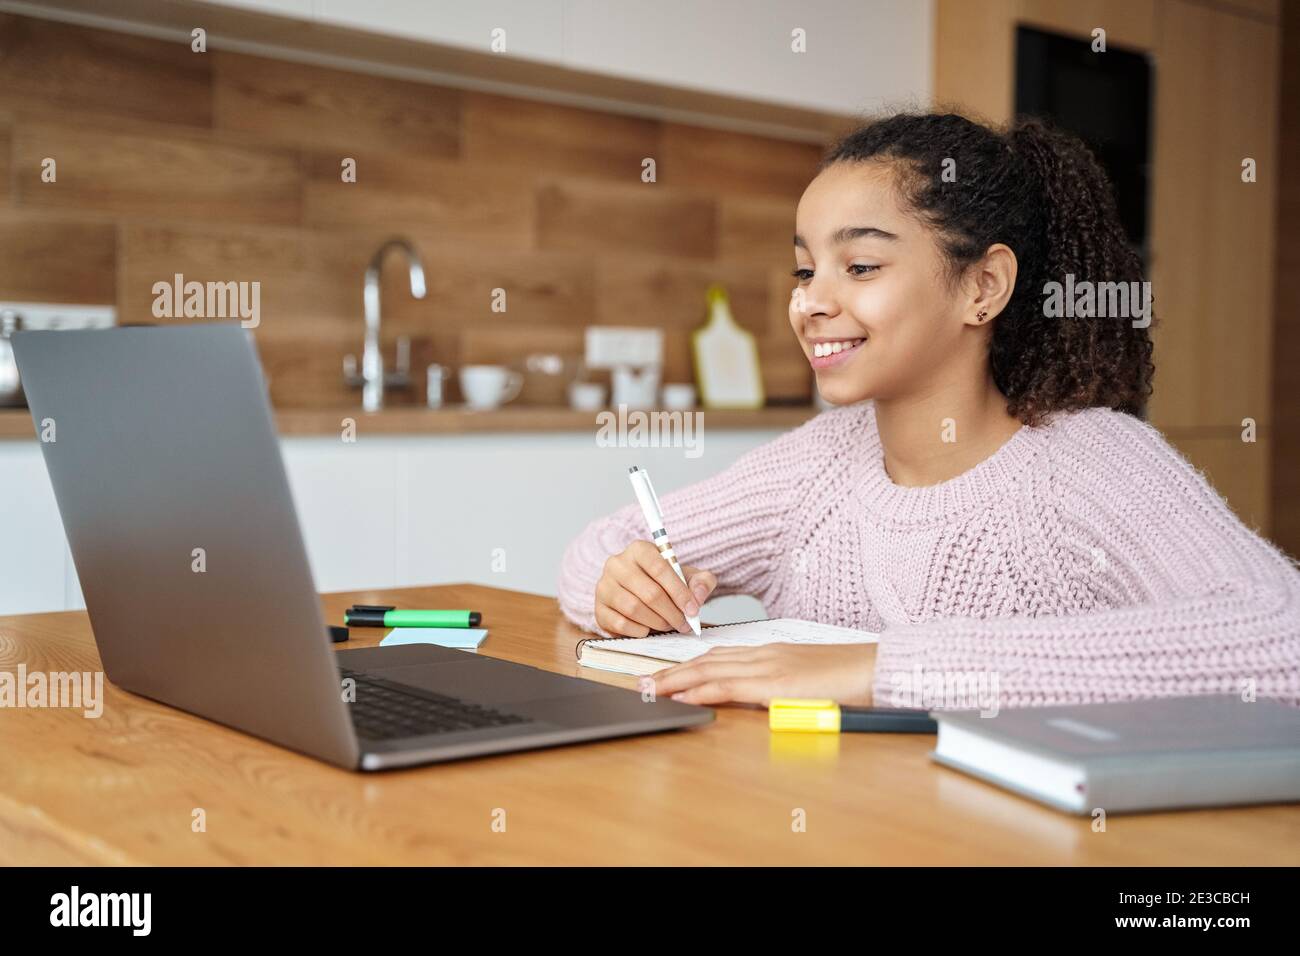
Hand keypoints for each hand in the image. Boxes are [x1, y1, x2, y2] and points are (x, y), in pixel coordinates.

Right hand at [595, 540, 716, 636]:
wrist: (640, 594)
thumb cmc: (666, 584)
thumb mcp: (689, 577)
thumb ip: (702, 581)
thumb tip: (697, 595)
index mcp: (639, 550)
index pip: (660, 568)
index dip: (679, 592)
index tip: (693, 609)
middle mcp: (617, 564)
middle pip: (649, 592)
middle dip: (671, 613)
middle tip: (684, 623)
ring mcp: (604, 586)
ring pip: (634, 609)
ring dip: (657, 622)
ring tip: (668, 625)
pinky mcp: (598, 609)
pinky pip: (621, 624)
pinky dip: (640, 631)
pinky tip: (649, 628)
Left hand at [644, 643, 877, 706]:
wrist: (876, 668)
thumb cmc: (850, 678)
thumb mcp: (808, 682)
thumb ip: (782, 687)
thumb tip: (762, 701)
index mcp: (771, 654)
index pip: (720, 656)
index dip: (691, 664)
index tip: (668, 673)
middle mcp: (763, 654)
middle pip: (707, 660)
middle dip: (673, 671)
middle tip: (645, 682)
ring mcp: (767, 666)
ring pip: (709, 669)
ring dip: (676, 679)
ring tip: (651, 689)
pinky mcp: (773, 684)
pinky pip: (727, 686)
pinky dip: (700, 689)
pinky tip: (682, 696)